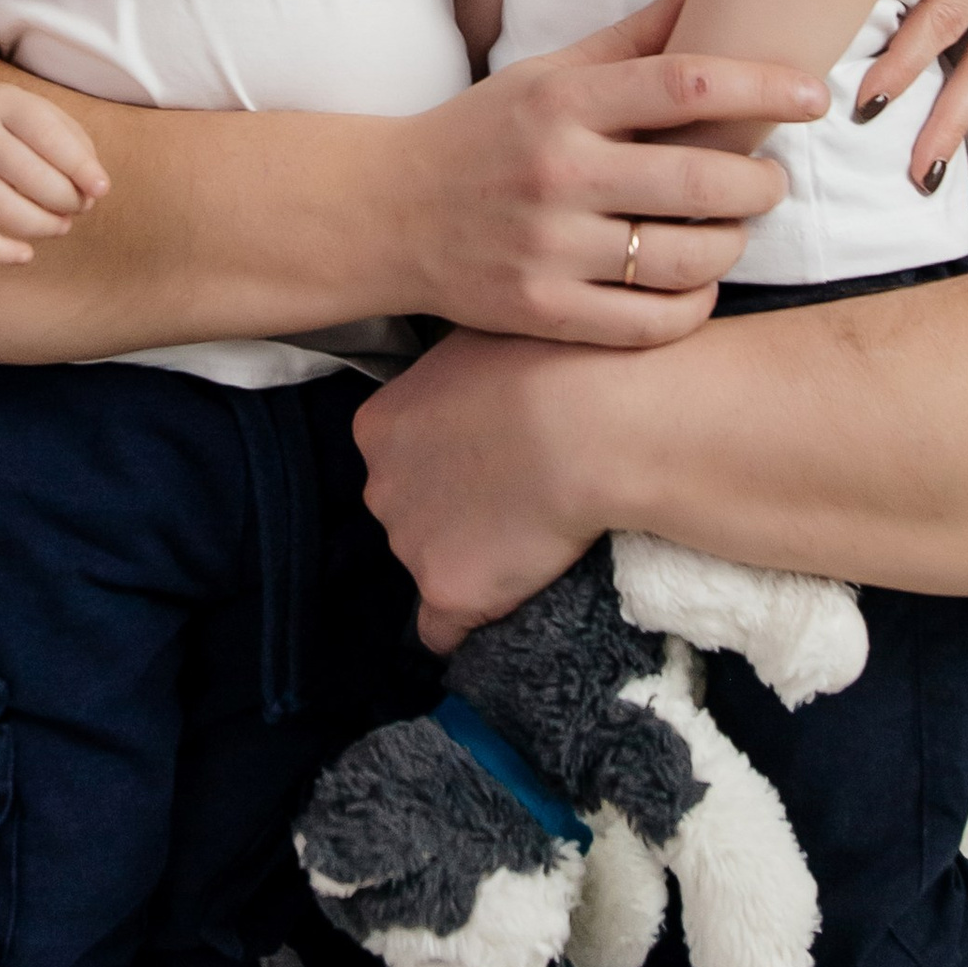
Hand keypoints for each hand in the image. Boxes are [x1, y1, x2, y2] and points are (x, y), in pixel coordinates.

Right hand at [0, 73, 111, 265]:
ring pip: (1, 208)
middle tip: (80, 207)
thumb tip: (94, 188)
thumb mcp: (34, 111)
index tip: (102, 189)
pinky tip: (26, 256)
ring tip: (63, 225)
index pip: (46, 135)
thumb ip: (73, 141)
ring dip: (41, 225)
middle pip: (26, 174)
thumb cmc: (1, 122)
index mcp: (2, 102)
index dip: (79, 165)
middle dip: (64, 198)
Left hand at [355, 331, 620, 648]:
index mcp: (379, 425)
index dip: (446, 462)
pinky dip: (466, 625)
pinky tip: (497, 614)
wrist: (588, 422)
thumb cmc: (549, 364)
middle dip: (449, 509)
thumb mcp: (483, 336)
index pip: (397, 458)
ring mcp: (410, 542)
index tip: (491, 459)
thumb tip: (473, 378)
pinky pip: (441, 630)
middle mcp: (380, 486)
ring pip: (429, 563)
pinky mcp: (448, 590)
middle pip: (407, 511)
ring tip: (531, 536)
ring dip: (468, 559)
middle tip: (515, 496)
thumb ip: (459, 372)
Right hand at [382, 0, 823, 348]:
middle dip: (761, 182)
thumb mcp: (547, 72)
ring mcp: (548, 246)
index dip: (765, 87)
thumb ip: (633, 39)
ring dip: (732, 244)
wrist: (384, 212)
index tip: (814, 95)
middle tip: (769, 180)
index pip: (688, 84)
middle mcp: (558, 171)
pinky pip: (649, 322)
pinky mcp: (541, 310)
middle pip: (702, 178)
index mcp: (563, 101)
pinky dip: (691, 306)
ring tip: (732, 229)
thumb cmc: (480, 134)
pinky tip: (694, 284)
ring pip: (686, 256)